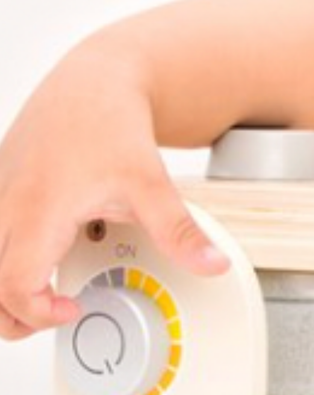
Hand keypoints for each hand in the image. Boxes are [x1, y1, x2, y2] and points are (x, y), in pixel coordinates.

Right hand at [0, 43, 228, 339]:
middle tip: (52, 313)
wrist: (94, 81)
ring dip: (0, 288)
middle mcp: (6, 206)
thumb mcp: (151, 184)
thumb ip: (179, 231)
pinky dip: (2, 256)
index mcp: (38, 212)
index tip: (72, 308)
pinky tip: (37, 257)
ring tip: (40, 296)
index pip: (13, 285)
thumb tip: (212, 264)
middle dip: (11, 313)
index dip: (37, 312)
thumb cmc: (109, 123)